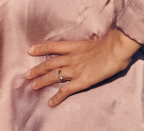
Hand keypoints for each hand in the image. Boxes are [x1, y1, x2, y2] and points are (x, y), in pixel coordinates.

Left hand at [25, 28, 140, 106]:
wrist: (116, 49)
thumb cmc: (111, 43)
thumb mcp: (96, 41)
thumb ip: (89, 46)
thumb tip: (91, 49)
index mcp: (75, 46)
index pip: (53, 46)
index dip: (41, 48)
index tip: (30, 50)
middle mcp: (72, 57)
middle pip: (50, 63)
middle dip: (37, 69)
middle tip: (27, 74)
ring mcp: (75, 70)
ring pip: (53, 76)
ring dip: (42, 81)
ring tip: (33, 86)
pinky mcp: (81, 82)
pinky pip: (65, 91)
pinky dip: (56, 97)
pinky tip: (50, 103)